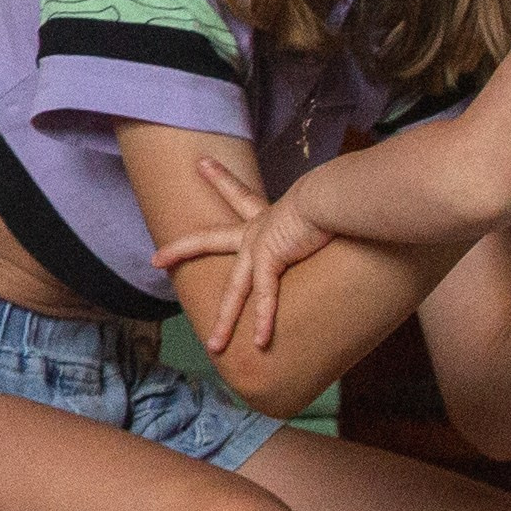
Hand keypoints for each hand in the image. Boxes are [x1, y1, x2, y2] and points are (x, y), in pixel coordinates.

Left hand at [153, 164, 333, 352]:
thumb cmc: (335, 196)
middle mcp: (257, 230)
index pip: (239, 194)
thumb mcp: (326, 206)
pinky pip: (264, 297)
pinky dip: (263, 321)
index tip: (201, 163)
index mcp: (268, 215)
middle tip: (156, 259)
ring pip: (234, 290)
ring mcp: (258, 246)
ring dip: (224, 321)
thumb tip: (355, 210)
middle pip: (209, 240)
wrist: (333, 196)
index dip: (220, 178)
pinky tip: (259, 343)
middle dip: (180, 249)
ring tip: (213, 346)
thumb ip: (329, 216)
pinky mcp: (269, 260)